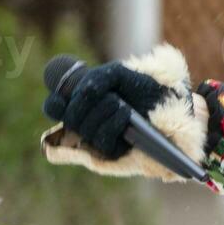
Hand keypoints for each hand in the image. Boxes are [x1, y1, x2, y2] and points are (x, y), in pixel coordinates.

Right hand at [43, 61, 171, 159]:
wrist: (170, 102)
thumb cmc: (141, 87)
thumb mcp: (119, 74)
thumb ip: (98, 77)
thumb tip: (84, 91)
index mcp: (81, 103)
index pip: (53, 107)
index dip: (55, 103)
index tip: (66, 96)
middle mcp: (85, 122)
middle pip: (69, 118)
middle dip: (85, 103)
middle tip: (108, 94)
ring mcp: (98, 138)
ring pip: (85, 129)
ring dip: (102, 111)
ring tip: (120, 103)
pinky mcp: (114, 150)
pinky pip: (103, 142)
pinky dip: (113, 124)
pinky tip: (126, 114)